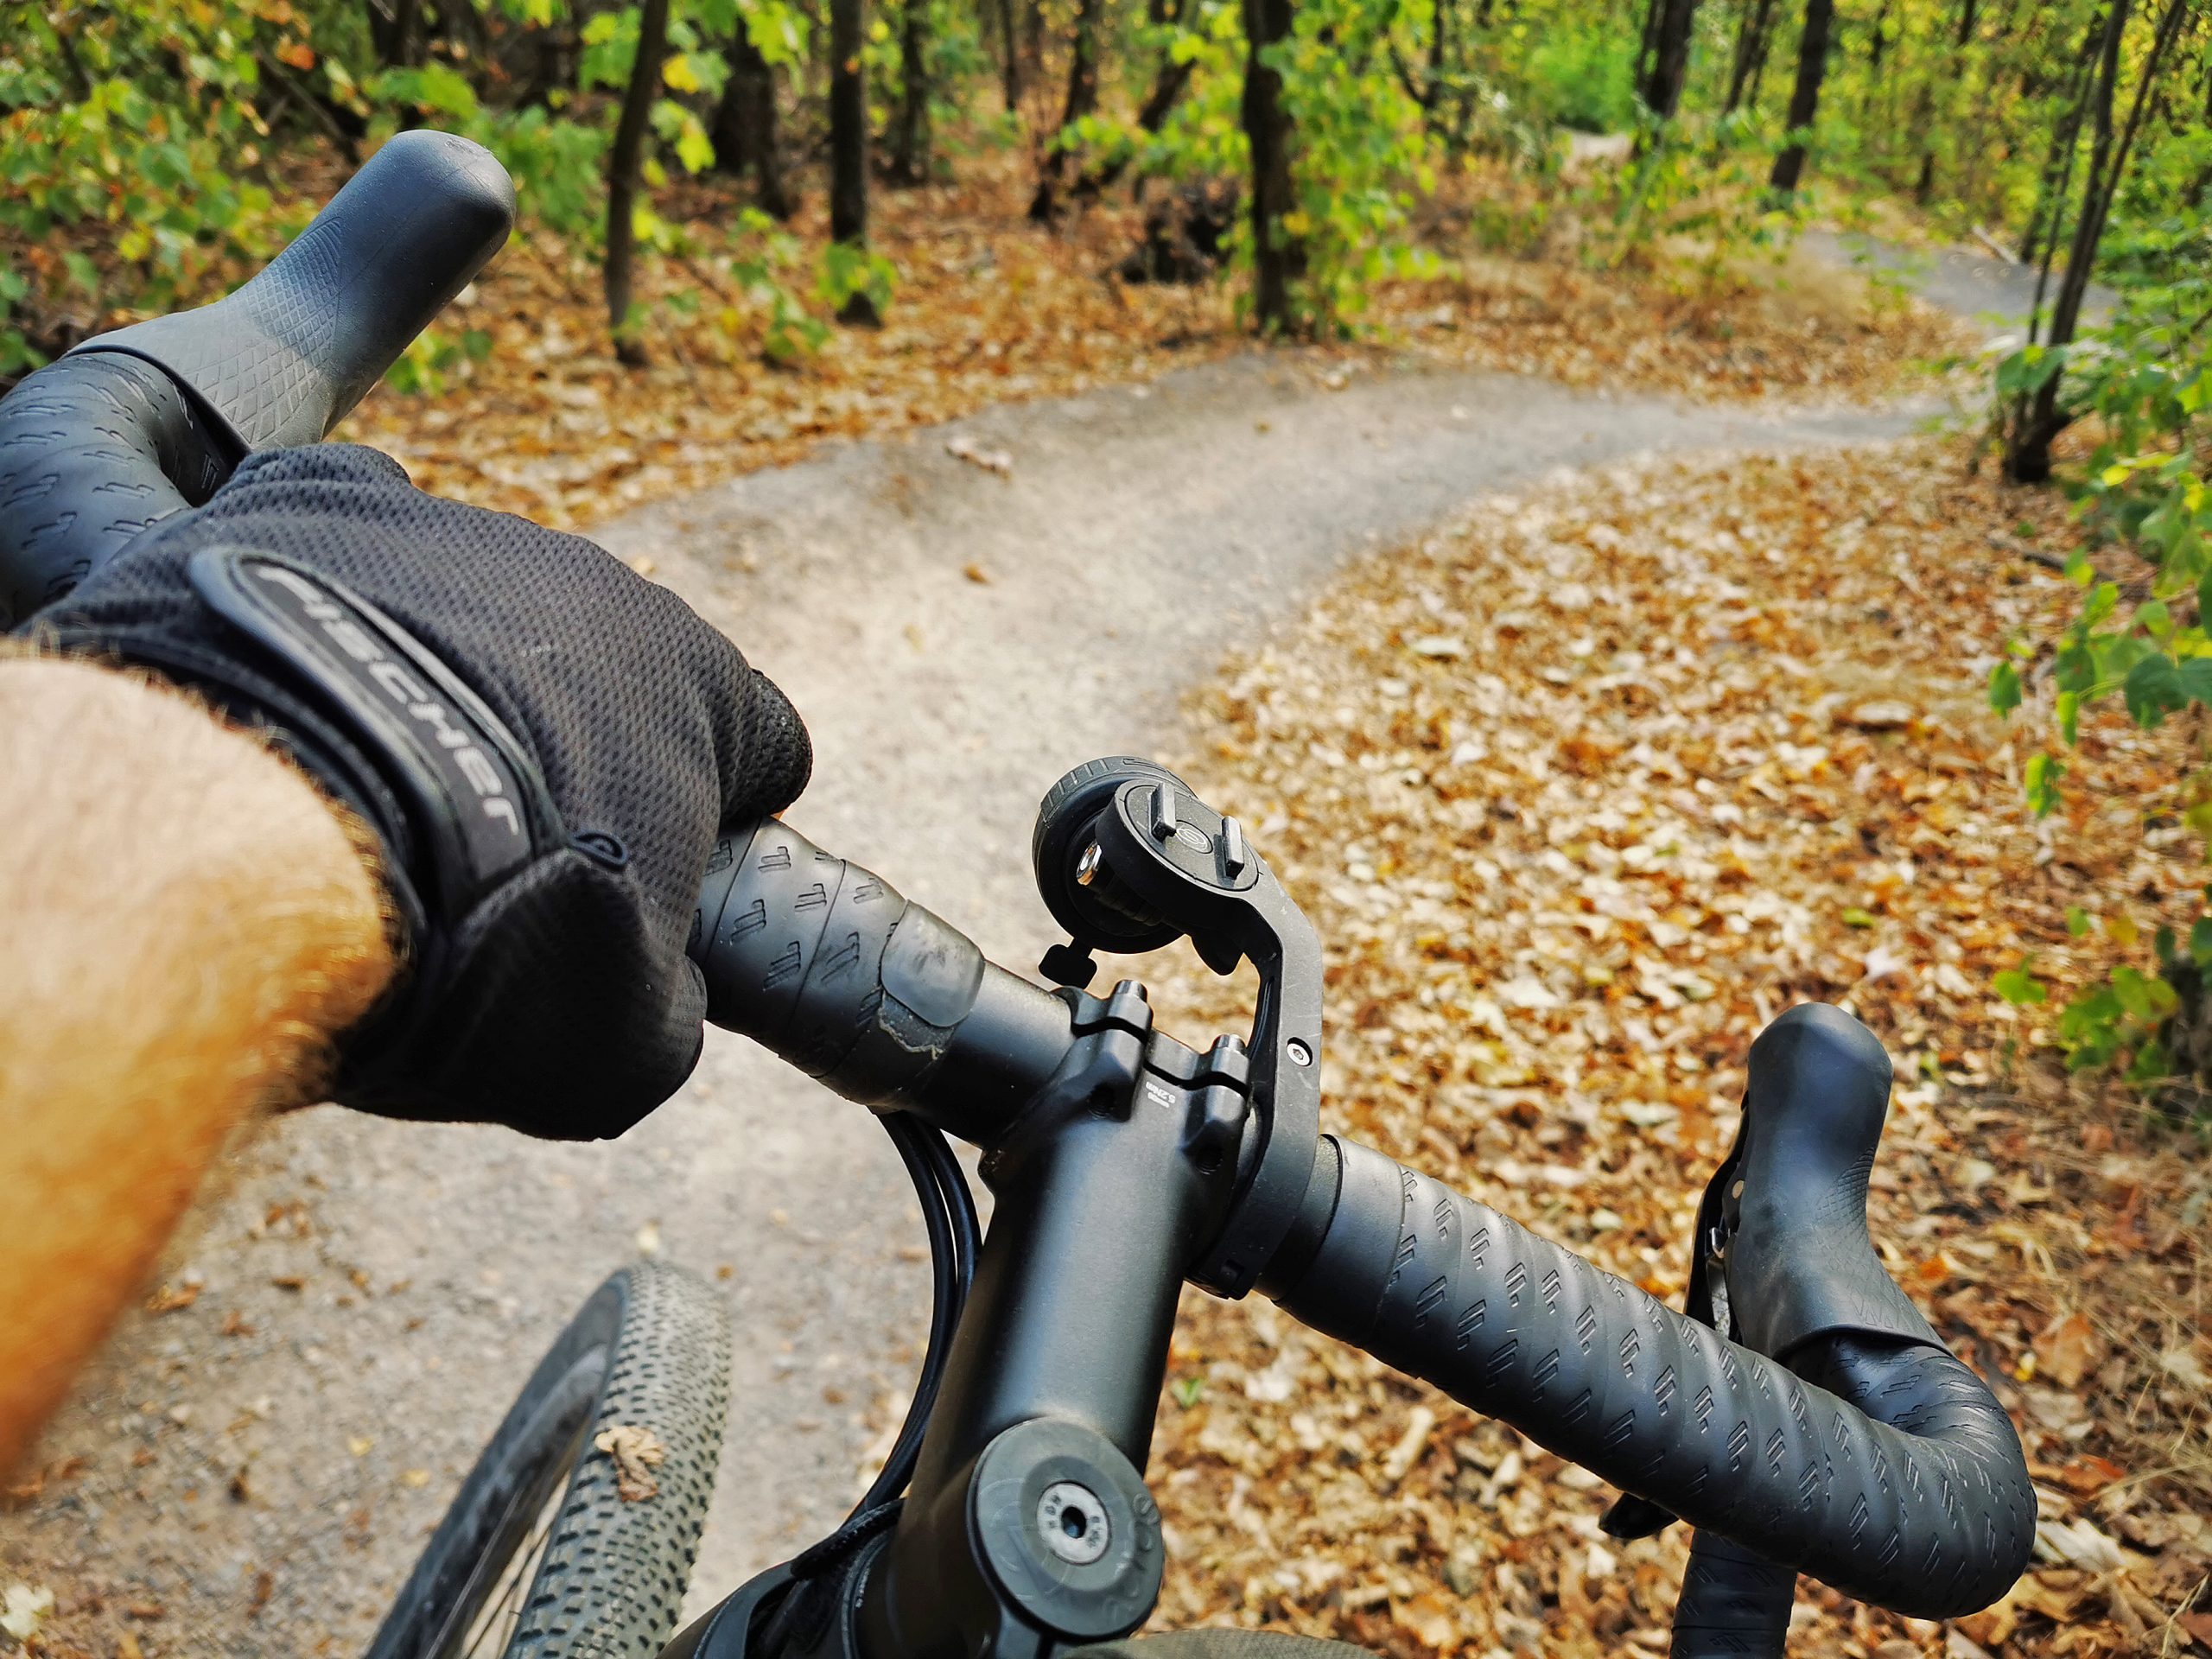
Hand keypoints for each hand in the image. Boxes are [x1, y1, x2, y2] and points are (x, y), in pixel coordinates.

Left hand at [34, 444, 810, 1138]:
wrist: (263, 841)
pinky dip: (320, 583)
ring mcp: (454, 531)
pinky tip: (284, 675)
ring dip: (445, 677)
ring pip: (477, 603)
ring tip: (361, 788)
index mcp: (701, 689)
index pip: (762, 742)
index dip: (719, 819)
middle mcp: (596, 583)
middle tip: (487, 854)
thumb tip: (657, 1001)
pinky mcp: (310, 501)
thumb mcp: (617, 1043)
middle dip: (568, 748)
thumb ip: (668, 1003)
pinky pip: (338, 523)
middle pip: (610, 669)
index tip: (658, 881)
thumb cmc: (471, 940)